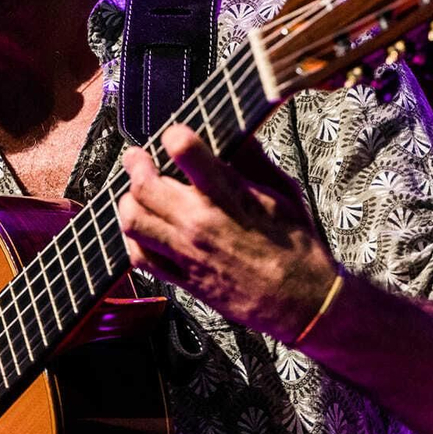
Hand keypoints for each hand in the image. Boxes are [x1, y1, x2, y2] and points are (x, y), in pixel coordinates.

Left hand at [117, 125, 339, 343]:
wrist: (303, 302)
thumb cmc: (298, 246)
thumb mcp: (285, 193)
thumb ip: (254, 161)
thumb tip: (236, 131)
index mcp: (229, 196)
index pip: (185, 150)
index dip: (173, 135)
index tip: (172, 134)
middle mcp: (201, 223)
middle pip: (144, 185)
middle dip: (136, 164)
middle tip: (137, 157)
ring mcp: (187, 254)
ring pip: (133, 220)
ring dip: (129, 201)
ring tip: (135, 193)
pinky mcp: (183, 280)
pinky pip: (139, 258)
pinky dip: (133, 240)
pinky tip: (142, 229)